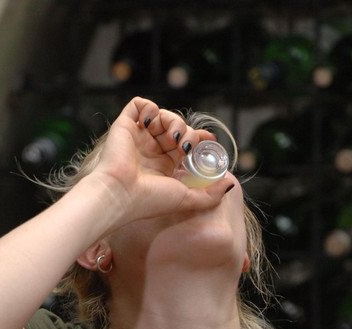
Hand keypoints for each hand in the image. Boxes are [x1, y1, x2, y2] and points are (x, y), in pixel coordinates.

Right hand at [89, 97, 232, 227]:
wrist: (120, 195)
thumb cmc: (151, 201)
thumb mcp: (188, 200)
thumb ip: (211, 195)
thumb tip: (230, 183)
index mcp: (164, 167)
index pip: (185, 145)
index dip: (199, 139)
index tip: (210, 140)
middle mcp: (151, 152)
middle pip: (176, 129)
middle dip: (187, 132)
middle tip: (185, 145)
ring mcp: (138, 138)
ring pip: (162, 116)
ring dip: (173, 120)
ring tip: (172, 135)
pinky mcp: (124, 126)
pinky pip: (139, 105)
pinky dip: (150, 107)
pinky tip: (153, 122)